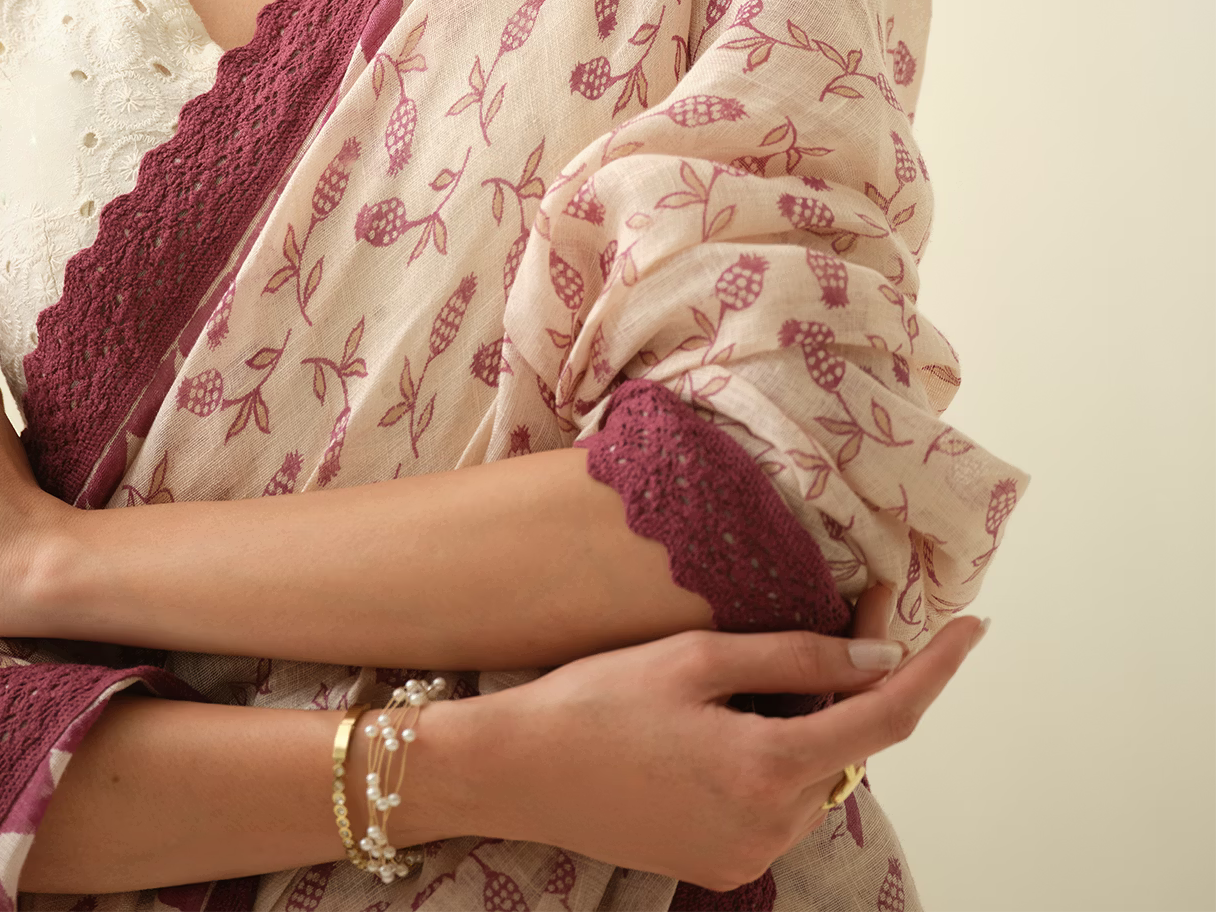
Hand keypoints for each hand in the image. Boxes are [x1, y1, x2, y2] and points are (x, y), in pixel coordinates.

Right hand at [453, 612, 985, 891]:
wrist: (516, 773)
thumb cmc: (596, 700)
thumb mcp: (696, 658)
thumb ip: (797, 658)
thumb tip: (880, 657)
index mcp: (769, 769)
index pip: (886, 718)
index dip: (935, 669)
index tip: (970, 629)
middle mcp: (771, 827)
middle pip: (848, 748)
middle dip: (858, 688)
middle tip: (847, 620)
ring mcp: (746, 855)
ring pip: (814, 778)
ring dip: (810, 726)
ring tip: (753, 675)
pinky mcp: (719, 866)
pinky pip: (777, 806)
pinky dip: (774, 761)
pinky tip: (723, 725)